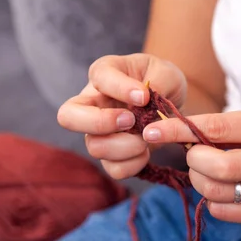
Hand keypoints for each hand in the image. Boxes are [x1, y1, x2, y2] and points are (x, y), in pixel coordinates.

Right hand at [57, 53, 186, 179]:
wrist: (173, 104)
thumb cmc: (163, 82)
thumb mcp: (167, 72)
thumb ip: (159, 80)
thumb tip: (143, 99)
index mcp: (104, 74)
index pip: (98, 77)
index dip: (119, 88)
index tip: (144, 96)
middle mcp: (93, 104)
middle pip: (68, 117)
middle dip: (99, 122)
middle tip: (130, 120)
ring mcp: (98, 133)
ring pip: (94, 147)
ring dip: (125, 146)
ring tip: (147, 137)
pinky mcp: (111, 156)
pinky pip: (113, 169)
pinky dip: (133, 163)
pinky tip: (146, 152)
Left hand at [142, 106, 240, 226]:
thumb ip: (227, 128)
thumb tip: (179, 134)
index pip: (214, 128)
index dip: (178, 131)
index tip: (153, 131)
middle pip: (215, 168)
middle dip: (193, 161)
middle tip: (195, 155)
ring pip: (215, 192)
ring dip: (200, 181)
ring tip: (208, 171)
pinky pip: (224, 212)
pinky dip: (213, 200)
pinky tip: (223, 189)